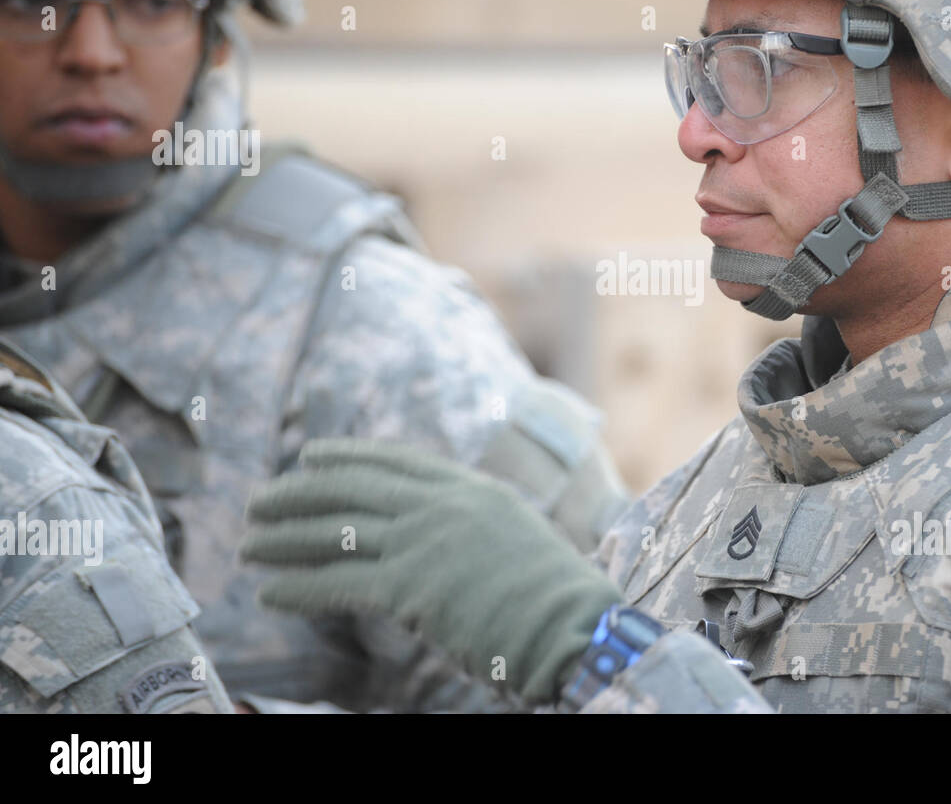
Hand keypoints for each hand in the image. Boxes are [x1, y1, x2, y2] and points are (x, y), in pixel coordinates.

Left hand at [239, 438, 622, 703]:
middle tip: (260, 501)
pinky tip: (270, 591)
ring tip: (249, 544)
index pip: (394, 461)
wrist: (571, 625)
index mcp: (471, 487)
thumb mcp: (515, 534)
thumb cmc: (554, 594)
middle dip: (298, 492)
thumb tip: (430, 529)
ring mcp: (424, 542)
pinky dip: (298, 587)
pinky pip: (339, 582)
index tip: (310, 456)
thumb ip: (471, 522)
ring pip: (337, 531)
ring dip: (285, 538)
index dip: (346, 457)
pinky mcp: (410, 587)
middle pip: (353, 488)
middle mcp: (442, 505)